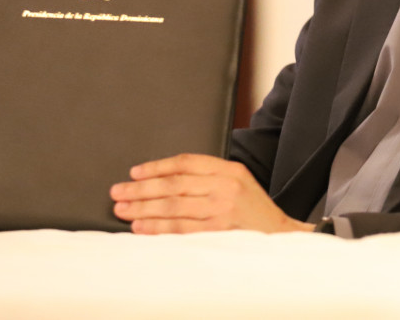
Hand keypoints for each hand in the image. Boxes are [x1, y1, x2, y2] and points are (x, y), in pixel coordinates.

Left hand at [110, 153, 315, 234]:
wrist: (280, 236)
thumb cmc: (254, 211)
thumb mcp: (239, 182)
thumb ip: (209, 176)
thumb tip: (164, 179)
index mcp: (230, 170)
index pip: (186, 163)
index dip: (157, 167)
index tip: (135, 172)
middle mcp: (226, 188)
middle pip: (174, 185)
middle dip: (142, 189)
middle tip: (119, 192)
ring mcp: (222, 212)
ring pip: (173, 207)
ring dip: (143, 209)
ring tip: (123, 210)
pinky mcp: (217, 234)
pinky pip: (180, 230)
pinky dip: (157, 229)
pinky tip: (141, 228)